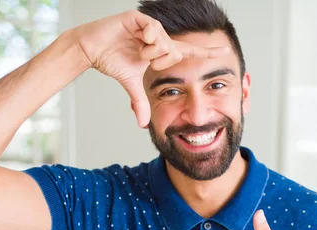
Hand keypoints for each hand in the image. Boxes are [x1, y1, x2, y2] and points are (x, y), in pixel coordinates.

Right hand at [70, 10, 229, 126]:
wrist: (92, 49)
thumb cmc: (112, 60)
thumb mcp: (131, 84)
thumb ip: (140, 101)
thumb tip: (142, 124)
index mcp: (162, 49)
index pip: (189, 51)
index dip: (206, 51)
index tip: (225, 50)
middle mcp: (160, 36)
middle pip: (176, 52)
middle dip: (160, 62)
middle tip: (144, 60)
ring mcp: (151, 26)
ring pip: (166, 44)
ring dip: (150, 54)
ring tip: (136, 50)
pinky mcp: (140, 18)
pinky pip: (155, 32)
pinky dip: (146, 42)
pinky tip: (136, 40)